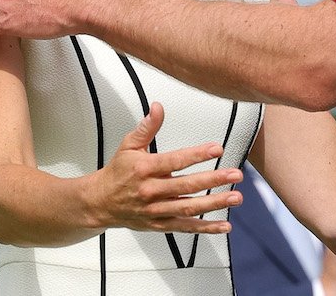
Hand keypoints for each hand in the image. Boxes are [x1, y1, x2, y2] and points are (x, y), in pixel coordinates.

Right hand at [90, 103, 242, 233]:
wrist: (100, 202)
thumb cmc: (118, 172)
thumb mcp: (128, 145)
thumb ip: (146, 127)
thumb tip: (158, 107)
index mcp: (145, 169)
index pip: (174, 160)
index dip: (197, 154)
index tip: (217, 148)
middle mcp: (151, 191)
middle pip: (186, 186)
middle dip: (213, 180)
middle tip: (235, 174)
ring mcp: (156, 210)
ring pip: (189, 208)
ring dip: (214, 204)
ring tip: (236, 197)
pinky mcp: (160, 224)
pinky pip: (185, 228)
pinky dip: (205, 228)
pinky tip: (224, 225)